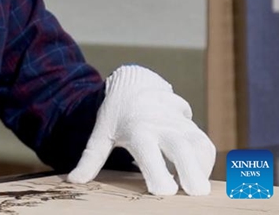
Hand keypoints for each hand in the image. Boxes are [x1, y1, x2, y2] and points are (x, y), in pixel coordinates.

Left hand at [67, 65, 215, 195]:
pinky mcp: (190, 122)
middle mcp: (160, 124)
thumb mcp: (100, 134)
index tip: (164, 191)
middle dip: (192, 172)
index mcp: (136, 130)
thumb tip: (73, 180)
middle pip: (182, 148)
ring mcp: (178, 122)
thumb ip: (90, 159)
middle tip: (195, 194)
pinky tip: (197, 173)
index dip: (158, 174)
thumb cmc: (115, 115)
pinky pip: (204, 143)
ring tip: (194, 187)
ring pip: (199, 144)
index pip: (149, 152)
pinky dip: (205, 160)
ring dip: (202, 167)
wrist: (133, 85)